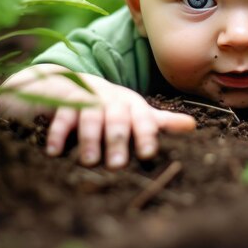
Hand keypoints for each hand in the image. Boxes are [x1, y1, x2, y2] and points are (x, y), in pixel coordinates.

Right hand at [0, 64, 195, 168]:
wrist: (66, 83)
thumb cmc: (107, 106)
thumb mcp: (133, 113)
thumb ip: (159, 122)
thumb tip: (192, 126)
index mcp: (132, 104)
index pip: (143, 119)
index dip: (146, 135)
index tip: (148, 154)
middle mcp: (111, 98)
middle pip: (117, 117)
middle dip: (118, 139)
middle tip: (118, 165)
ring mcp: (87, 96)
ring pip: (91, 116)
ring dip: (90, 138)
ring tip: (90, 162)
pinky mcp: (63, 98)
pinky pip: (61, 115)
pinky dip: (57, 133)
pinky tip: (54, 152)